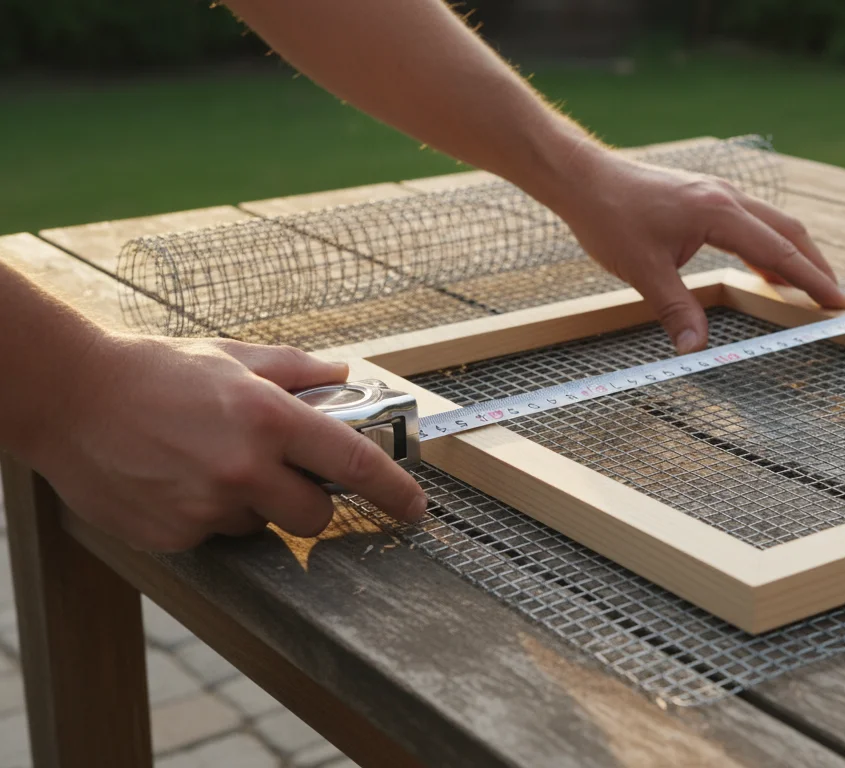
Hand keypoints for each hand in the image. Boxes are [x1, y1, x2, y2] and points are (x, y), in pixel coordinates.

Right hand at [28, 333, 426, 551]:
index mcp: (269, 418)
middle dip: (311, 502)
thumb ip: (296, 371)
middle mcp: (244, 468)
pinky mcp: (173, 535)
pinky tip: (178, 480)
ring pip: (262, 528)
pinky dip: (208, 517)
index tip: (415, 508)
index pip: (354, 465)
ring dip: (253, 507)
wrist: (69, 397)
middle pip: (316, 516)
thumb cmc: (154, 371)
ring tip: (210, 465)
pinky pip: (215, 538)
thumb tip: (346, 377)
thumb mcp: (233, 358)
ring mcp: (206, 507)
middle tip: (283, 475)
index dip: (394, 491)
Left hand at [554, 151, 844, 352]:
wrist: (584, 179)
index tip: (838, 302)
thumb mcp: (643, 271)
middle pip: (789, 232)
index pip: (779, 250)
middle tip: (833, 301)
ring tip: (807, 289)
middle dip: (815, 267)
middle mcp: (727, 197)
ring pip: (773, 224)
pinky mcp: (706, 196)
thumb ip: (676, 310)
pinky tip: (765, 270)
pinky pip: (751, 222)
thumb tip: (696, 350)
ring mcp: (718, 193)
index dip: (812, 280)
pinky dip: (768, 246)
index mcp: (719, 212)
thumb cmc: (610, 217)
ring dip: (794, 255)